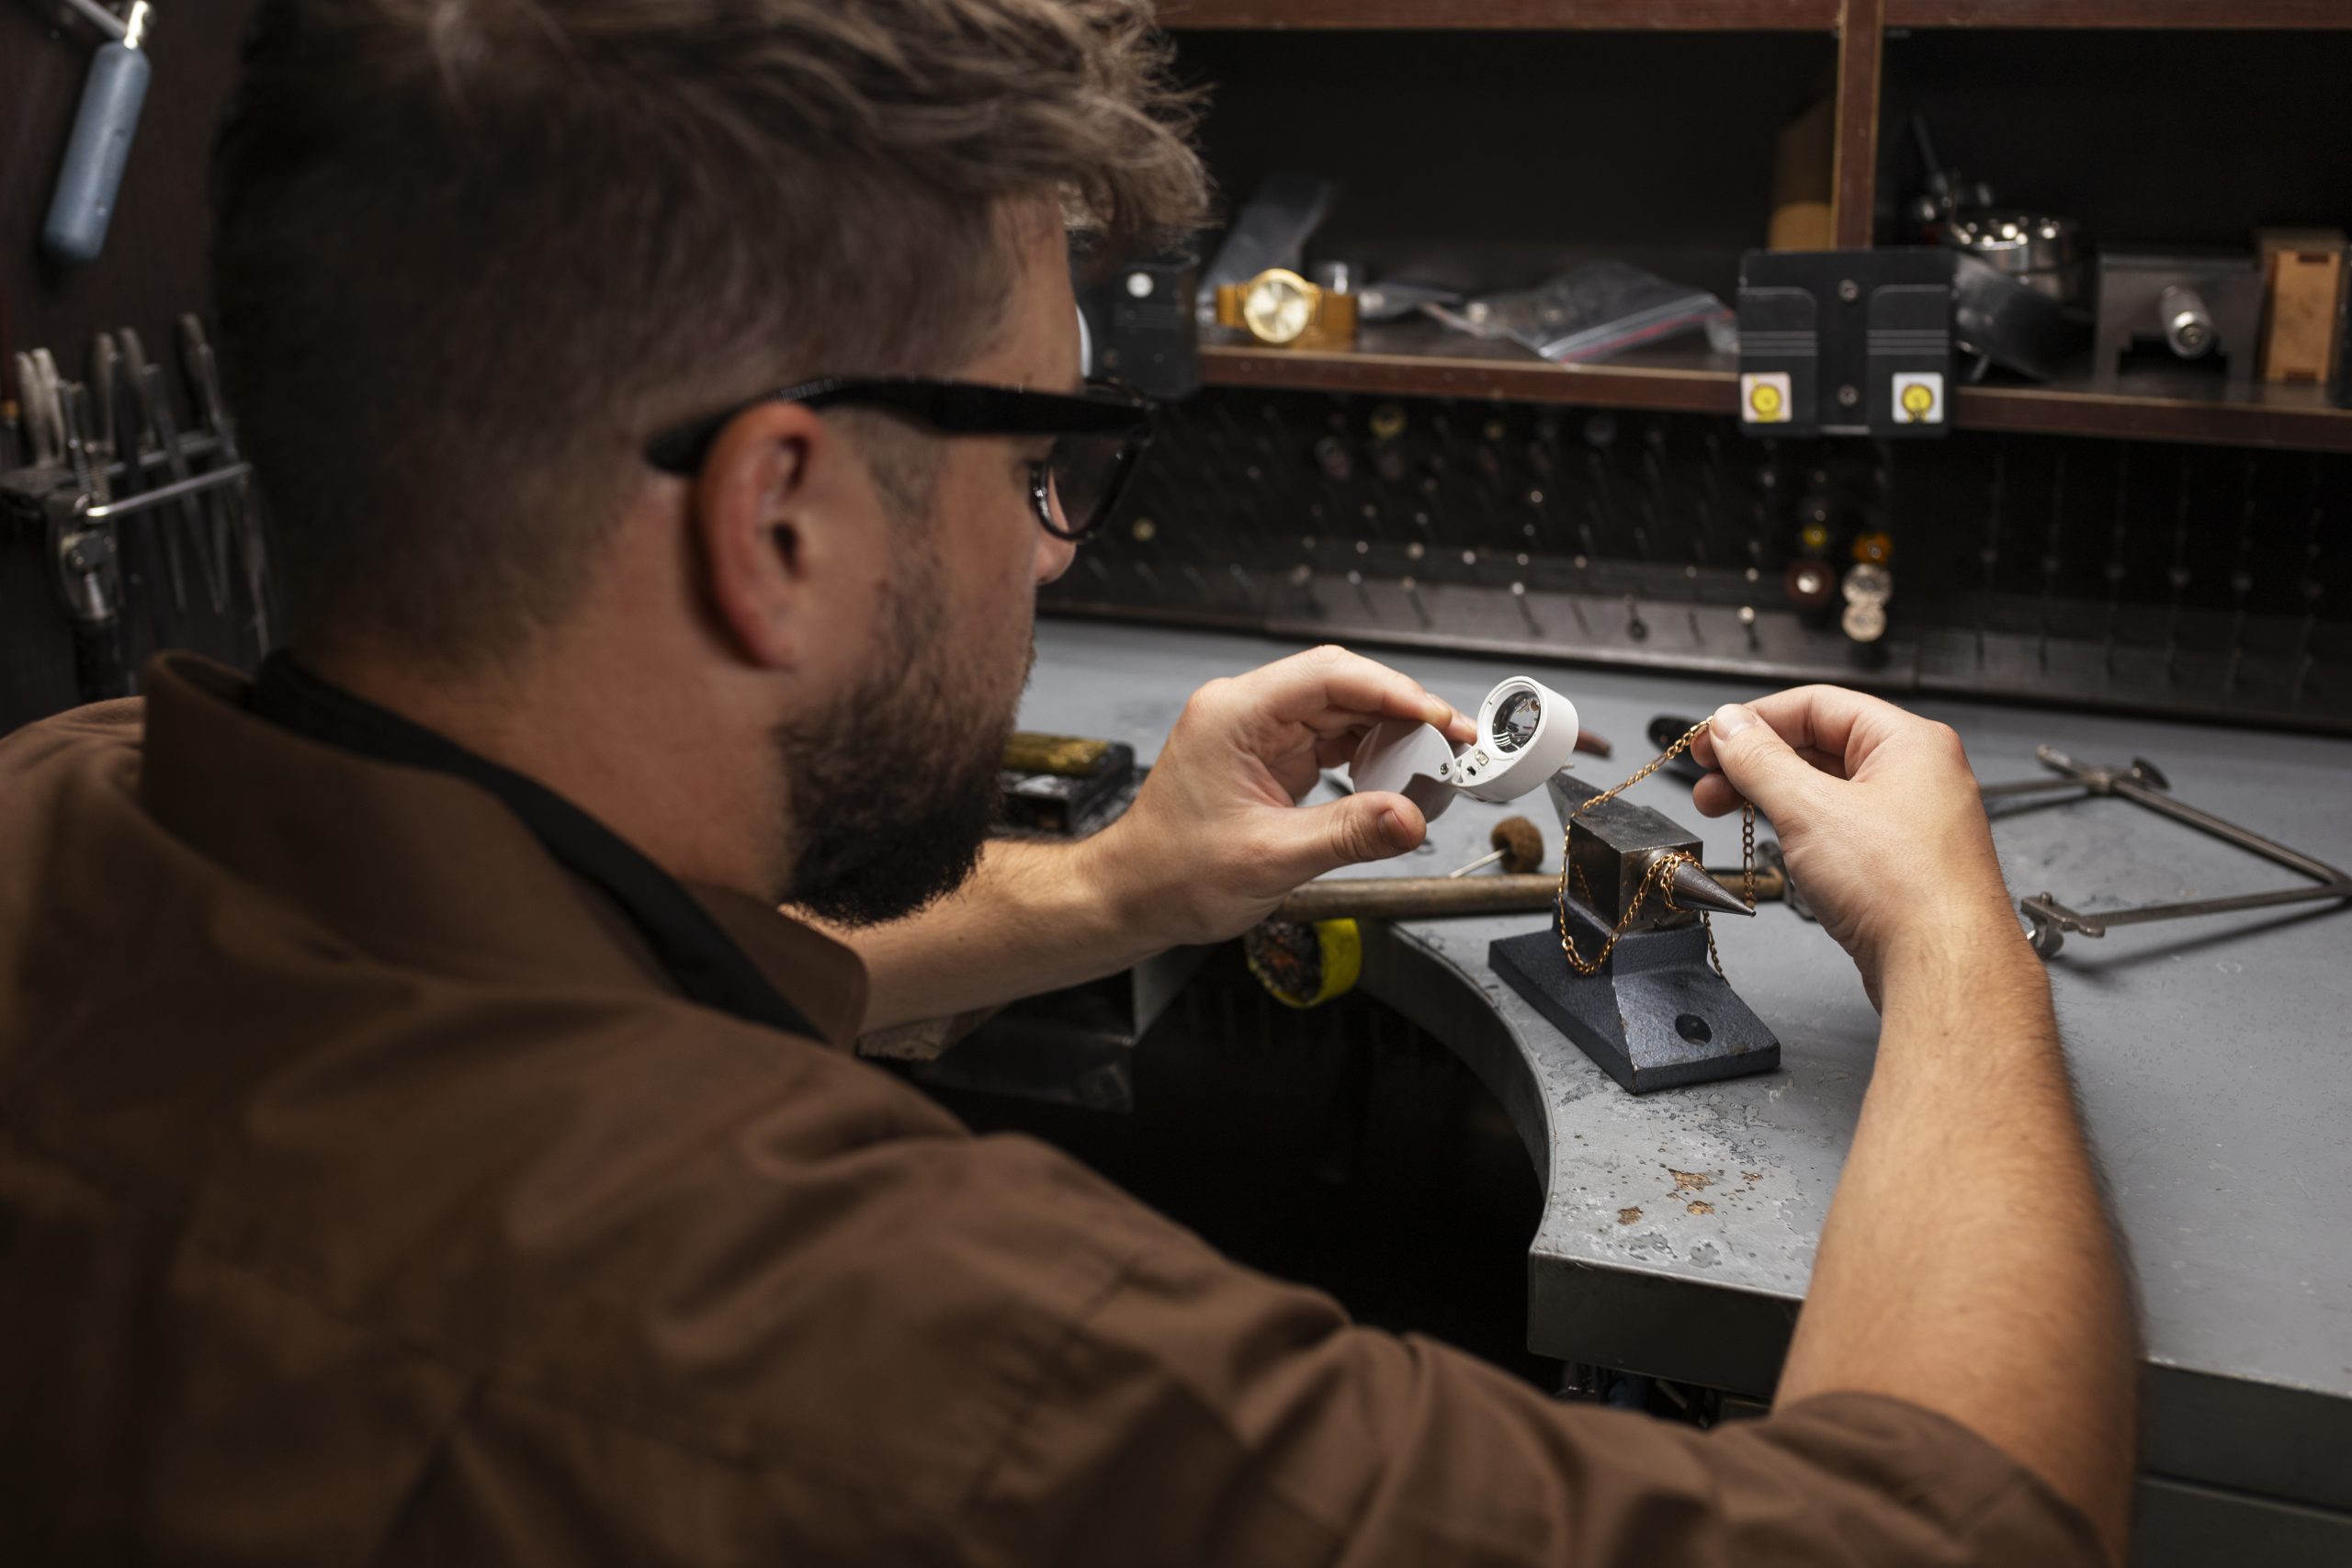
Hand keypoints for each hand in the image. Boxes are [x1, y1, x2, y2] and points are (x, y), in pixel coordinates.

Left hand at [1085, 645, 1475, 948]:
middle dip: (1401, 710)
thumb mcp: (1269, 859)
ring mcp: (1256, 732)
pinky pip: (1330, 739)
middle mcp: (1244, 712)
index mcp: (1233, 715)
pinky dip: (1367, 754)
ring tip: (1432, 763)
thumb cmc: (1171, 875)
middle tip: (1452, 743)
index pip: (1329, 675)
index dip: (1394, 692)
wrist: (1132, 897)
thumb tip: (1410, 818)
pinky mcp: (1267, 757)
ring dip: (1389, 733)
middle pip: (1341, 685)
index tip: (1439, 719)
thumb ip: (1347, 835)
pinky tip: (1395, 776)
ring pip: (1340, 710)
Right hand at [1688, 686, 2023, 1006]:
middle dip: (1757, 764)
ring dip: (1774, 799)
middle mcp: (1919, 776)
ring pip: (1829, 791)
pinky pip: (1843, 830)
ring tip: (1731, 814)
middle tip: (1711, 783)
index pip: (1818, 706)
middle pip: (1821, 747)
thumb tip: (1729, 727)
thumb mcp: (1809, 810)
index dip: (1755, 720)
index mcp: (1910, 742)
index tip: (1713, 740)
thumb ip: (1760, 760)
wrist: (1943, 968)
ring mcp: (1914, 823)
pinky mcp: (1903, 865)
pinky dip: (1803, 831)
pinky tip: (1779, 845)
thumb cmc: (1906, 890)